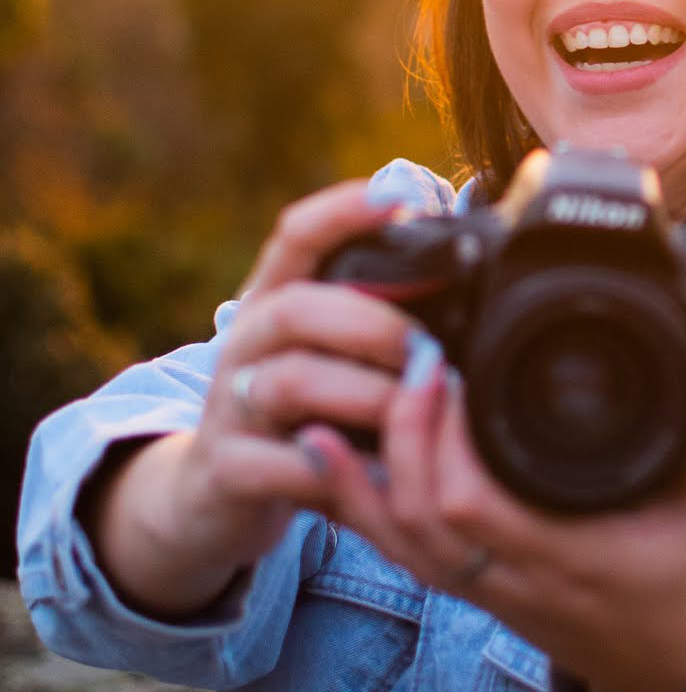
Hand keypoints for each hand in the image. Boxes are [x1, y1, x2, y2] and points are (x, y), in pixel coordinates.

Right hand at [171, 181, 417, 572]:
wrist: (215, 496)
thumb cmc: (302, 413)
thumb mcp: (329, 356)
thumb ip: (376, 313)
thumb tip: (465, 262)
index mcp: (274, 301)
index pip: (296, 237)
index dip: (341, 212)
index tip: (399, 196)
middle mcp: (245, 343)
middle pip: (295, 308)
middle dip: (370, 321)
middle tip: (427, 346)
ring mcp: (229, 406)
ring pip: (288, 382)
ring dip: (362, 393)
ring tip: (412, 409)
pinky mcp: (227, 469)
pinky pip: (276, 464)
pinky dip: (329, 469)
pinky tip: (374, 476)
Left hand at [298, 349, 685, 691]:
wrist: (663, 668)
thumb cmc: (685, 584)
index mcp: (564, 558)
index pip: (474, 505)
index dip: (446, 440)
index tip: (453, 368)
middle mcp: (509, 578)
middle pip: (419, 514)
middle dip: (402, 434)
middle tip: (414, 360)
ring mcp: (479, 587)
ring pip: (394, 538)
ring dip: (357, 471)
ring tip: (335, 400)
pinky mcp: (463, 585)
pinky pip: (393, 548)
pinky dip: (353, 502)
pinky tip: (324, 453)